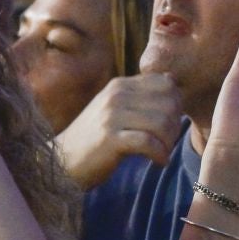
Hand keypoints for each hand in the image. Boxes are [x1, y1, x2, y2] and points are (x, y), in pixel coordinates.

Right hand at [54, 73, 182, 187]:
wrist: (62, 159)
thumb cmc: (94, 136)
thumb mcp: (114, 107)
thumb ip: (139, 93)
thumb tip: (170, 78)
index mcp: (119, 85)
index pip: (166, 83)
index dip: (176, 103)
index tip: (168, 122)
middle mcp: (115, 96)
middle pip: (169, 103)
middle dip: (175, 125)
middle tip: (166, 141)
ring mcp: (111, 116)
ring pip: (161, 122)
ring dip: (169, 142)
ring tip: (162, 152)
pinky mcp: (110, 139)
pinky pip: (148, 143)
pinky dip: (160, 154)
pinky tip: (158, 161)